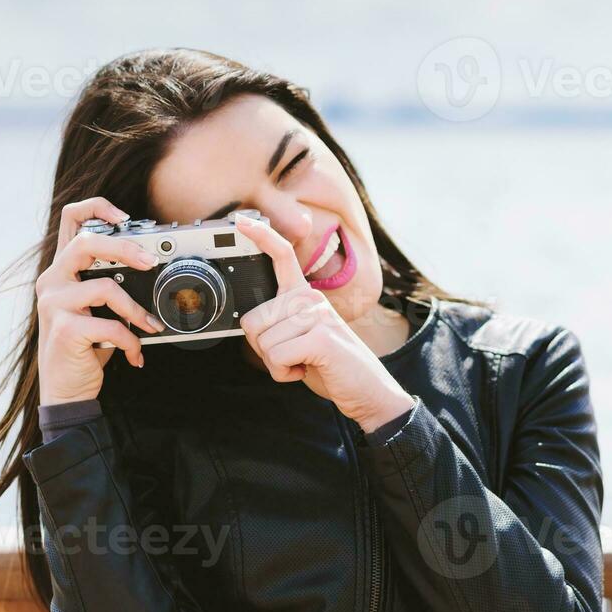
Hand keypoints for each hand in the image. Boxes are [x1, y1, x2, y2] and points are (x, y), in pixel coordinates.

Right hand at [35, 197, 164, 405]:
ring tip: (151, 327)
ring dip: (137, 310)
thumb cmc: (86, 346)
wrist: (67, 389)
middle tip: (152, 262)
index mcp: (61, 269)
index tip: (125, 216)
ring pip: (105, 288)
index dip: (97, 207)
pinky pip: (111, 326)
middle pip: (87, 242)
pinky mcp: (64, 329)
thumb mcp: (96, 309)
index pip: (70, 219)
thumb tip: (149, 264)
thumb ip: (109, 283)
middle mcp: (51, 280)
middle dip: (126, 248)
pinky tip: (135, 354)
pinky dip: (131, 341)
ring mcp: (54, 303)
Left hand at [235, 215, 413, 431]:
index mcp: (305, 295)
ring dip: (277, 365)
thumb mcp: (302, 338)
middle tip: (293, 356)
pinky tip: (307, 370)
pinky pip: (277, 357)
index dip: (261, 236)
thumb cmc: (329, 366)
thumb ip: (281, 324)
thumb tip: (252, 324)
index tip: (243, 220)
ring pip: (263, 342)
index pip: (282, 256)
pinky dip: (285, 374)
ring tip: (303, 363)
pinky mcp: (320, 337)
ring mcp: (317, 315)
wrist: (367, 391)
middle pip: (253, 321)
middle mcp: (311, 298)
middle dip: (264, 350)